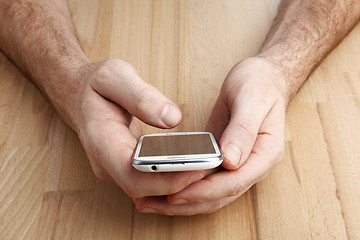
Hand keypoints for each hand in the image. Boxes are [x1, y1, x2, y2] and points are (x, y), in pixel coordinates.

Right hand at [75, 58, 204, 197]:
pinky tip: (192, 167)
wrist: (80, 96)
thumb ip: (141, 95)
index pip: (133, 175)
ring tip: (207, 168)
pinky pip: (148, 180)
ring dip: (176, 184)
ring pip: (146, 189)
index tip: (196, 168)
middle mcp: (106, 162)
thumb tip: (172, 119)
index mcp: (101, 140)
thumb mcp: (114, 76)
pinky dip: (170, 178)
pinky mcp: (124, 166)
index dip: (166, 179)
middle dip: (178, 184)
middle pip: (143, 188)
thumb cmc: (96, 86)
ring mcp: (114, 168)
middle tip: (210, 169)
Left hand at [133, 57, 286, 214]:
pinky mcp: (222, 157)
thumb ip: (243, 130)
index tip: (177, 193)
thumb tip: (231, 161)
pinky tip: (165, 184)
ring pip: (210, 193)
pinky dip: (186, 184)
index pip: (235, 182)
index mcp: (265, 154)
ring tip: (151, 202)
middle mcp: (252, 165)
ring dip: (183, 200)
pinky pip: (205, 178)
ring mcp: (237, 163)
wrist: (263, 78)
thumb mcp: (252, 100)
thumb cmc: (260, 84)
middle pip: (220, 195)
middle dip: (187, 202)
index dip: (205, 191)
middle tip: (152, 203)